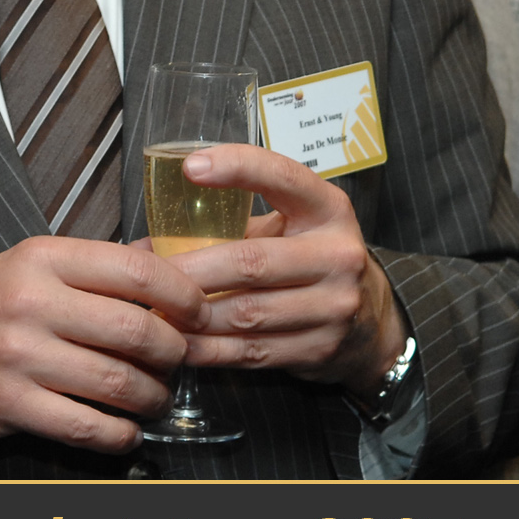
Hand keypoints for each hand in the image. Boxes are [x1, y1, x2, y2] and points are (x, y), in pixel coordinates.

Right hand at [0, 236, 205, 452]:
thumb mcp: (26, 266)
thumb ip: (91, 266)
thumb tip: (162, 258)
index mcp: (41, 259)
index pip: (135, 269)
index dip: (182, 292)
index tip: (199, 310)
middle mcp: (32, 303)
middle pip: (135, 328)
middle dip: (173, 350)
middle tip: (180, 359)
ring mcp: (20, 356)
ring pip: (117, 381)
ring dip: (151, 396)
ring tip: (156, 396)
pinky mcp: (10, 405)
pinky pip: (85, 426)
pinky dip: (118, 434)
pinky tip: (126, 431)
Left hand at [150, 142, 407, 394]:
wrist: (370, 323)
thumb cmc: (311, 260)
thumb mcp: (294, 228)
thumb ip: (237, 225)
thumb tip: (148, 244)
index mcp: (328, 210)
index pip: (284, 178)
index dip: (239, 168)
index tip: (191, 166)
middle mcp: (338, 254)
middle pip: (252, 262)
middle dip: (192, 272)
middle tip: (148, 277)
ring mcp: (333, 305)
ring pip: (246, 313)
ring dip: (193, 317)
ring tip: (156, 312)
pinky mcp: (320, 348)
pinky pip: (251, 352)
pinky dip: (209, 349)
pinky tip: (181, 343)